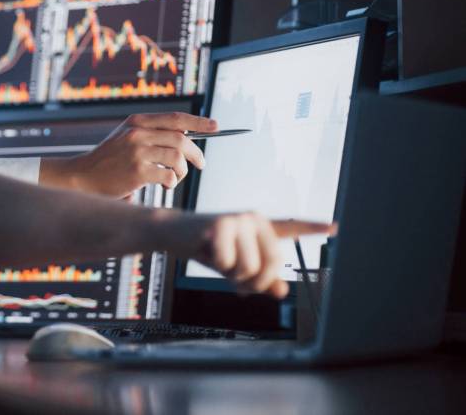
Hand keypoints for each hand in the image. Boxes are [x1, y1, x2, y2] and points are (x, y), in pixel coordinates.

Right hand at [48, 112, 216, 196]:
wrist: (83, 176)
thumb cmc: (110, 160)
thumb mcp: (127, 138)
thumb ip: (152, 134)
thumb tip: (188, 138)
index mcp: (137, 121)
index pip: (175, 118)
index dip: (198, 122)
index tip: (215, 126)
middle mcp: (137, 133)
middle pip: (182, 139)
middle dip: (196, 153)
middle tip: (200, 163)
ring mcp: (137, 151)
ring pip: (178, 159)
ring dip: (183, 172)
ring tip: (175, 179)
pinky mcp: (137, 171)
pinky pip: (168, 175)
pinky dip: (172, 182)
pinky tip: (165, 185)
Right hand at [161, 212, 334, 297]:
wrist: (174, 232)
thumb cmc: (206, 248)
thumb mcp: (235, 265)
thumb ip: (260, 278)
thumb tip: (282, 292)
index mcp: (261, 227)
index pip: (292, 227)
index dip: (315, 227)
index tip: (337, 227)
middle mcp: (255, 219)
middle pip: (272, 264)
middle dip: (254, 281)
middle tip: (237, 282)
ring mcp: (240, 219)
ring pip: (249, 267)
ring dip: (232, 275)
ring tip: (218, 261)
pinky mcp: (222, 223)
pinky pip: (227, 262)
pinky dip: (216, 264)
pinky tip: (205, 250)